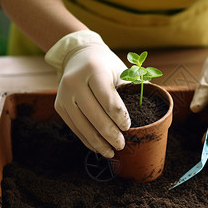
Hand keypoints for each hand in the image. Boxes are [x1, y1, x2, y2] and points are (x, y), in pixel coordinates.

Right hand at [45, 30, 129, 157]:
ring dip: (98, 142)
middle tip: (122, 144)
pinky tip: (98, 147)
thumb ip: (132, 89)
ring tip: (111, 151)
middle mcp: (74, 81)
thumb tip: (148, 110)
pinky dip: (87, 139)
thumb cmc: (105, 65)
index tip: (128, 127)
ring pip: (83, 125)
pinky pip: (74, 127)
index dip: (119, 117)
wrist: (78, 56)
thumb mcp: (120, 70)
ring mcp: (64, 94)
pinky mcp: (59, 105)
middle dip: (110, 134)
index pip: (108, 99)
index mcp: (93, 69)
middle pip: (95, 115)